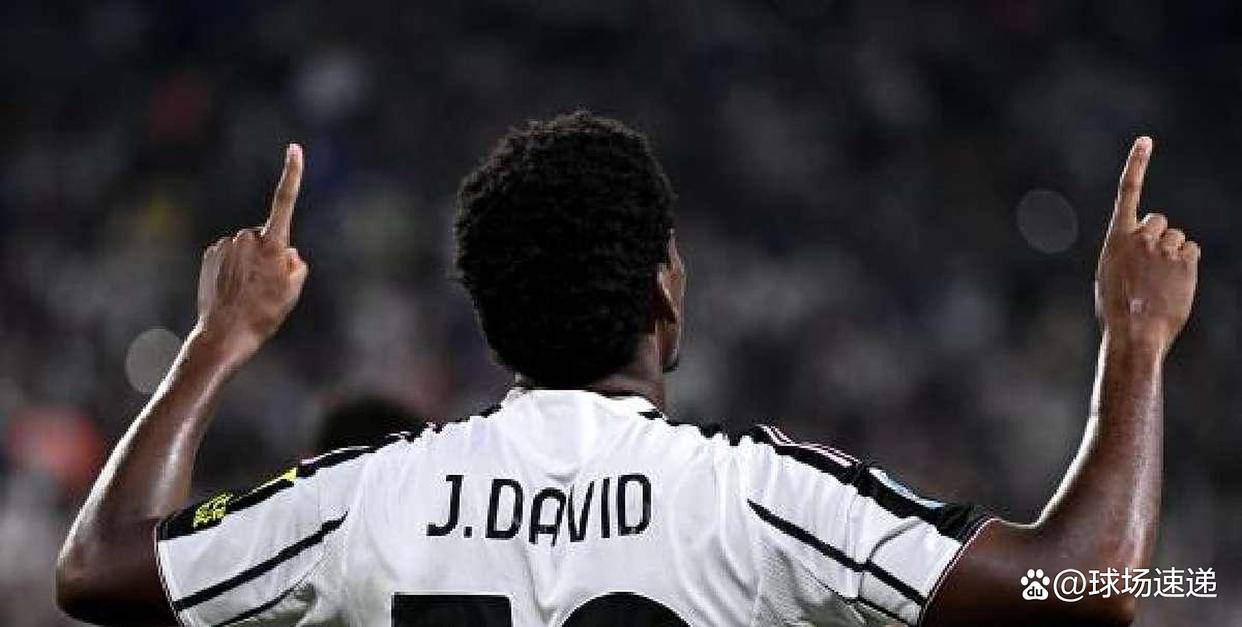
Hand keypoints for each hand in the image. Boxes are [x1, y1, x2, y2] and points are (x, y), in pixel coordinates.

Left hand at [194, 144, 308, 364]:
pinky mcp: (210, 254)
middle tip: (267, 285)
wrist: (223, 335)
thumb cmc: (263, 315)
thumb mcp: (293, 293)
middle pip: (266, 236)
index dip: (292, 173)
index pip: (285, 201)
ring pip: (247, 248)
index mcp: (272, 245)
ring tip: (247, 292)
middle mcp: (246, 238)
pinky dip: (234, 268)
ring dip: (250, 263)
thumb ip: (297, 265)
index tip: (295, 149)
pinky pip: (230, 255)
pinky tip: (232, 290)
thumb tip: (289, 253)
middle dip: (270, 253)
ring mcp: (225, 245)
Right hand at [1095, 137, 1198, 353]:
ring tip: (1161, 282)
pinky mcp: (1185, 261)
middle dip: (1159, 237)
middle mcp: (1140, 237)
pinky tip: (1175, 284)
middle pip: (1159, 221)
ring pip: (1178, 238)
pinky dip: (1187, 264)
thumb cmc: (1117, 309)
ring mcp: (1164, 248)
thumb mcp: (1110, 273)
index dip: (1137, 164)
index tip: (1145, 140)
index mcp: (1116, 238)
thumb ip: (1127, 250)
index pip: (1127, 192)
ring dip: (1173, 254)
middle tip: (1151, 266)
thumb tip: (1148, 243)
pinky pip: (1192, 251)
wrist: (1135, 332)